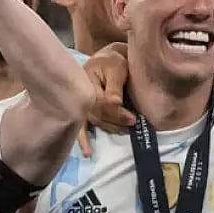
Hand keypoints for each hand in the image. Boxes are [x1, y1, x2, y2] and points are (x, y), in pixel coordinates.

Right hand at [74, 43, 133, 158]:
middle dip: (114, 122)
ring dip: (109, 127)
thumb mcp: (116, 68)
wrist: (108, 58)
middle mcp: (81, 95)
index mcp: (86, 82)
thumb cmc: (114, 61)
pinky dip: (84, 140)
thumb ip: (114, 86)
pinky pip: (82, 126)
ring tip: (124, 131)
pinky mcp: (84, 111)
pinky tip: (87, 153)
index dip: (116, 113)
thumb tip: (114, 103)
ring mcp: (81, 103)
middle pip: (95, 114)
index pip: (100, 103)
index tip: (132, 118)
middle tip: (132, 124)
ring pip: (93, 121)